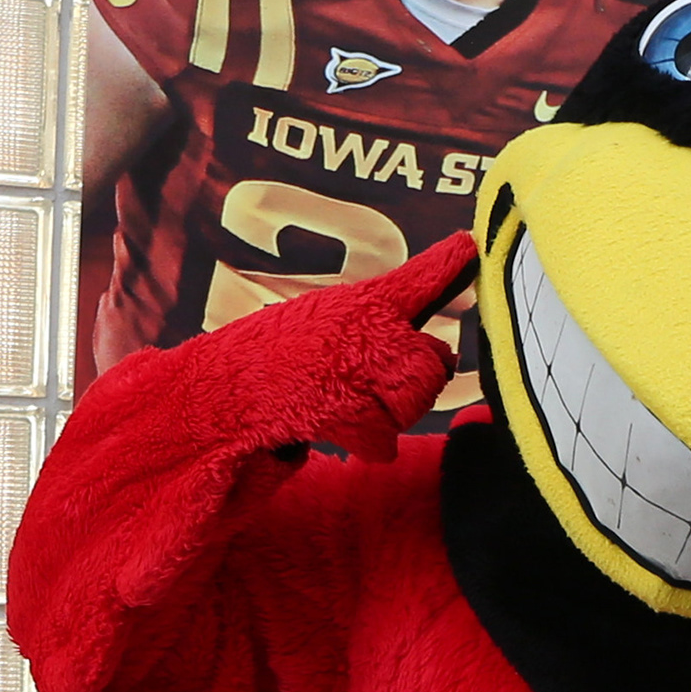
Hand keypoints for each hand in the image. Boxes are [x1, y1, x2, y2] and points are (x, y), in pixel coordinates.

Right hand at [161, 234, 478, 455]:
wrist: (223, 395)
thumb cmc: (271, 364)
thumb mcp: (326, 328)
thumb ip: (379, 333)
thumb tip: (439, 358)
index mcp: (362, 302)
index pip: (416, 280)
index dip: (446, 265)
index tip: (467, 247)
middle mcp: (367, 326)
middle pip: (434, 362)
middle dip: (418, 383)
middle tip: (378, 388)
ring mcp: (360, 366)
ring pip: (416, 402)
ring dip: (392, 416)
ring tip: (350, 405)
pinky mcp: (350, 407)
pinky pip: (386, 438)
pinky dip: (368, 444)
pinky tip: (338, 429)